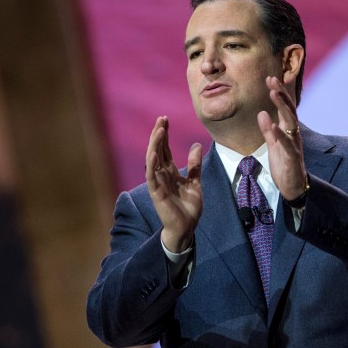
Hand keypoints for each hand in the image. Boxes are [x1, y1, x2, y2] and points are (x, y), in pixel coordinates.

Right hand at [146, 116, 202, 251]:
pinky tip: (154, 154)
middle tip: (161, 119)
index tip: (165, 120)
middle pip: (157, 150)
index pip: (164, 149)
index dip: (164, 135)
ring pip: (152, 160)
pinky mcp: (156, 193)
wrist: (187, 227)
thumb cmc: (189, 207)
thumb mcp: (196, 182)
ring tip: (158, 131)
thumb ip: (194, 165)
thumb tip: (196, 145)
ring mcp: (157, 183)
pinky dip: (152, 165)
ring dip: (154, 145)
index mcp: (169, 172)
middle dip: (158, 135)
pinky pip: (152, 177)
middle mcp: (161, 175)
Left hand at [258, 76, 306, 200]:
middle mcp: (294, 134)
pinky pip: (286, 144)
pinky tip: (273, 124)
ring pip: (290, 122)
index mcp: (289, 131)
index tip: (270, 79)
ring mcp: (294, 145)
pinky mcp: (292, 157)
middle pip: (289, 110)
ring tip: (274, 93)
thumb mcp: (273, 145)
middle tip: (272, 79)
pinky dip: (279, 134)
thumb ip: (268, 131)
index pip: (285, 108)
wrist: (292, 187)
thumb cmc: (284, 165)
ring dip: (282, 106)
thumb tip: (262, 113)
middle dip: (281, 94)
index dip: (279, 93)